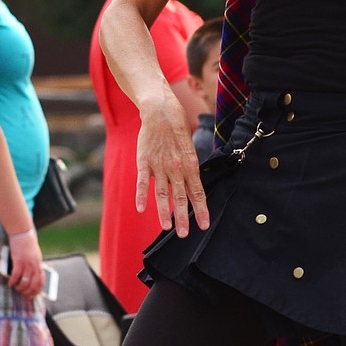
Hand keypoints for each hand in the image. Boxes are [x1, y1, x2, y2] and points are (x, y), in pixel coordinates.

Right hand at [5, 227, 44, 297]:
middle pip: (33, 285)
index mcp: (39, 265)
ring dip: (19, 287)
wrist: (23, 235)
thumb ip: (35, 266)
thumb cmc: (29, 245)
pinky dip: (12, 281)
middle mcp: (34, 267)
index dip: (37, 291)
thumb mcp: (36, 257)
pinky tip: (10, 283)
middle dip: (27, 292)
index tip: (32, 295)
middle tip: (22, 294)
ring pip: (24, 282)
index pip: (41, 282)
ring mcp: (27, 265)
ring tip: (16, 288)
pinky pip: (15, 276)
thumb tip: (33, 277)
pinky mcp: (18, 262)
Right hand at [135, 87, 209, 236]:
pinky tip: (141, 209)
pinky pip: (143, 182)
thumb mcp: (190, 149)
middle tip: (184, 234)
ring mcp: (159, 165)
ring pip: (162, 193)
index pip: (198, 192)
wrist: (161, 111)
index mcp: (190, 165)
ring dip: (164, 211)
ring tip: (166, 227)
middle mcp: (176, 168)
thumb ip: (190, 169)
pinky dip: (142, 196)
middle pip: (180, 197)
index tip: (203, 225)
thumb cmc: (177, 131)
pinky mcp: (144, 161)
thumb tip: (193, 188)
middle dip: (183, 217)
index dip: (201, 210)